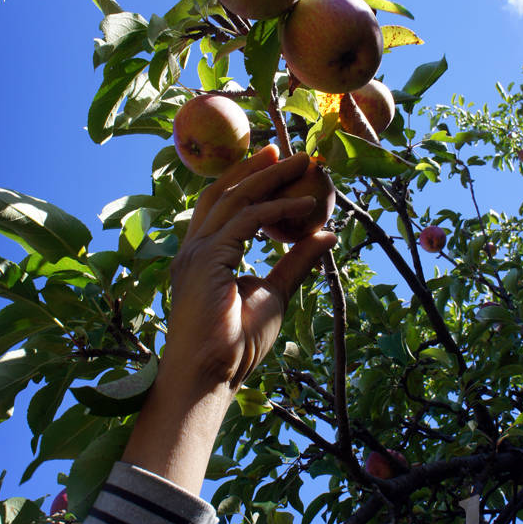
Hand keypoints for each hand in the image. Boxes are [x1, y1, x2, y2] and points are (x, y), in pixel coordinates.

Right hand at [164, 144, 337, 392]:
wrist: (211, 375)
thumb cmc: (237, 343)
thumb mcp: (277, 292)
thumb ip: (298, 261)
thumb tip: (327, 235)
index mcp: (204, 254)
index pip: (223, 204)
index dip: (246, 178)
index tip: (274, 159)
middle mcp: (195, 247)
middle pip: (226, 193)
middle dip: (257, 168)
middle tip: (288, 148)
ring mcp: (196, 252)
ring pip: (235, 200)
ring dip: (270, 178)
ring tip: (302, 164)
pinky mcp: (207, 260)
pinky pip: (246, 222)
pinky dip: (277, 209)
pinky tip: (304, 204)